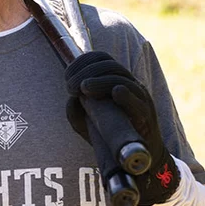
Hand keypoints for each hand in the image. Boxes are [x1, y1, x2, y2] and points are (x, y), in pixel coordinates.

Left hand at [65, 51, 178, 204]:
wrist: (135, 156)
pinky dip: (127, 95)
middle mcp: (129, 84)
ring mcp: (140, 98)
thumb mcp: (85, 122)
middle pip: (110, 65)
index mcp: (115, 80)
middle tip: (70, 87)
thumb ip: (74, 110)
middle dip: (86, 71)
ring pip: (122, 78)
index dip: (82, 62)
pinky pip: (139, 100)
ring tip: (83, 89)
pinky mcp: (146, 115)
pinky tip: (116, 93)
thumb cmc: (109, 135)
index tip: (67, 76)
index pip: (101, 58)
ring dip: (99, 81)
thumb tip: (72, 99)